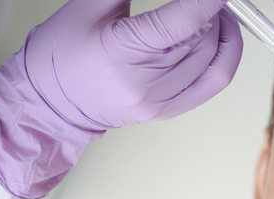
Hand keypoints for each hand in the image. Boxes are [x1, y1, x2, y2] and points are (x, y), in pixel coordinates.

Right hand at [25, 0, 242, 129]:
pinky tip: (220, 40)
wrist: (51, 100)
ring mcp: (158, 102)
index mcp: (120, 53)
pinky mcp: (168, 112)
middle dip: (213, 13)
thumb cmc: (63, 53)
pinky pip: (211, 85)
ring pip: (212, 63)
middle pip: (201, 41)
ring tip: (216, 14)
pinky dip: (222, 59)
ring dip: (222, 34)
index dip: (205, 2)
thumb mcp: (89, 6)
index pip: (180, 24)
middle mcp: (143, 83)